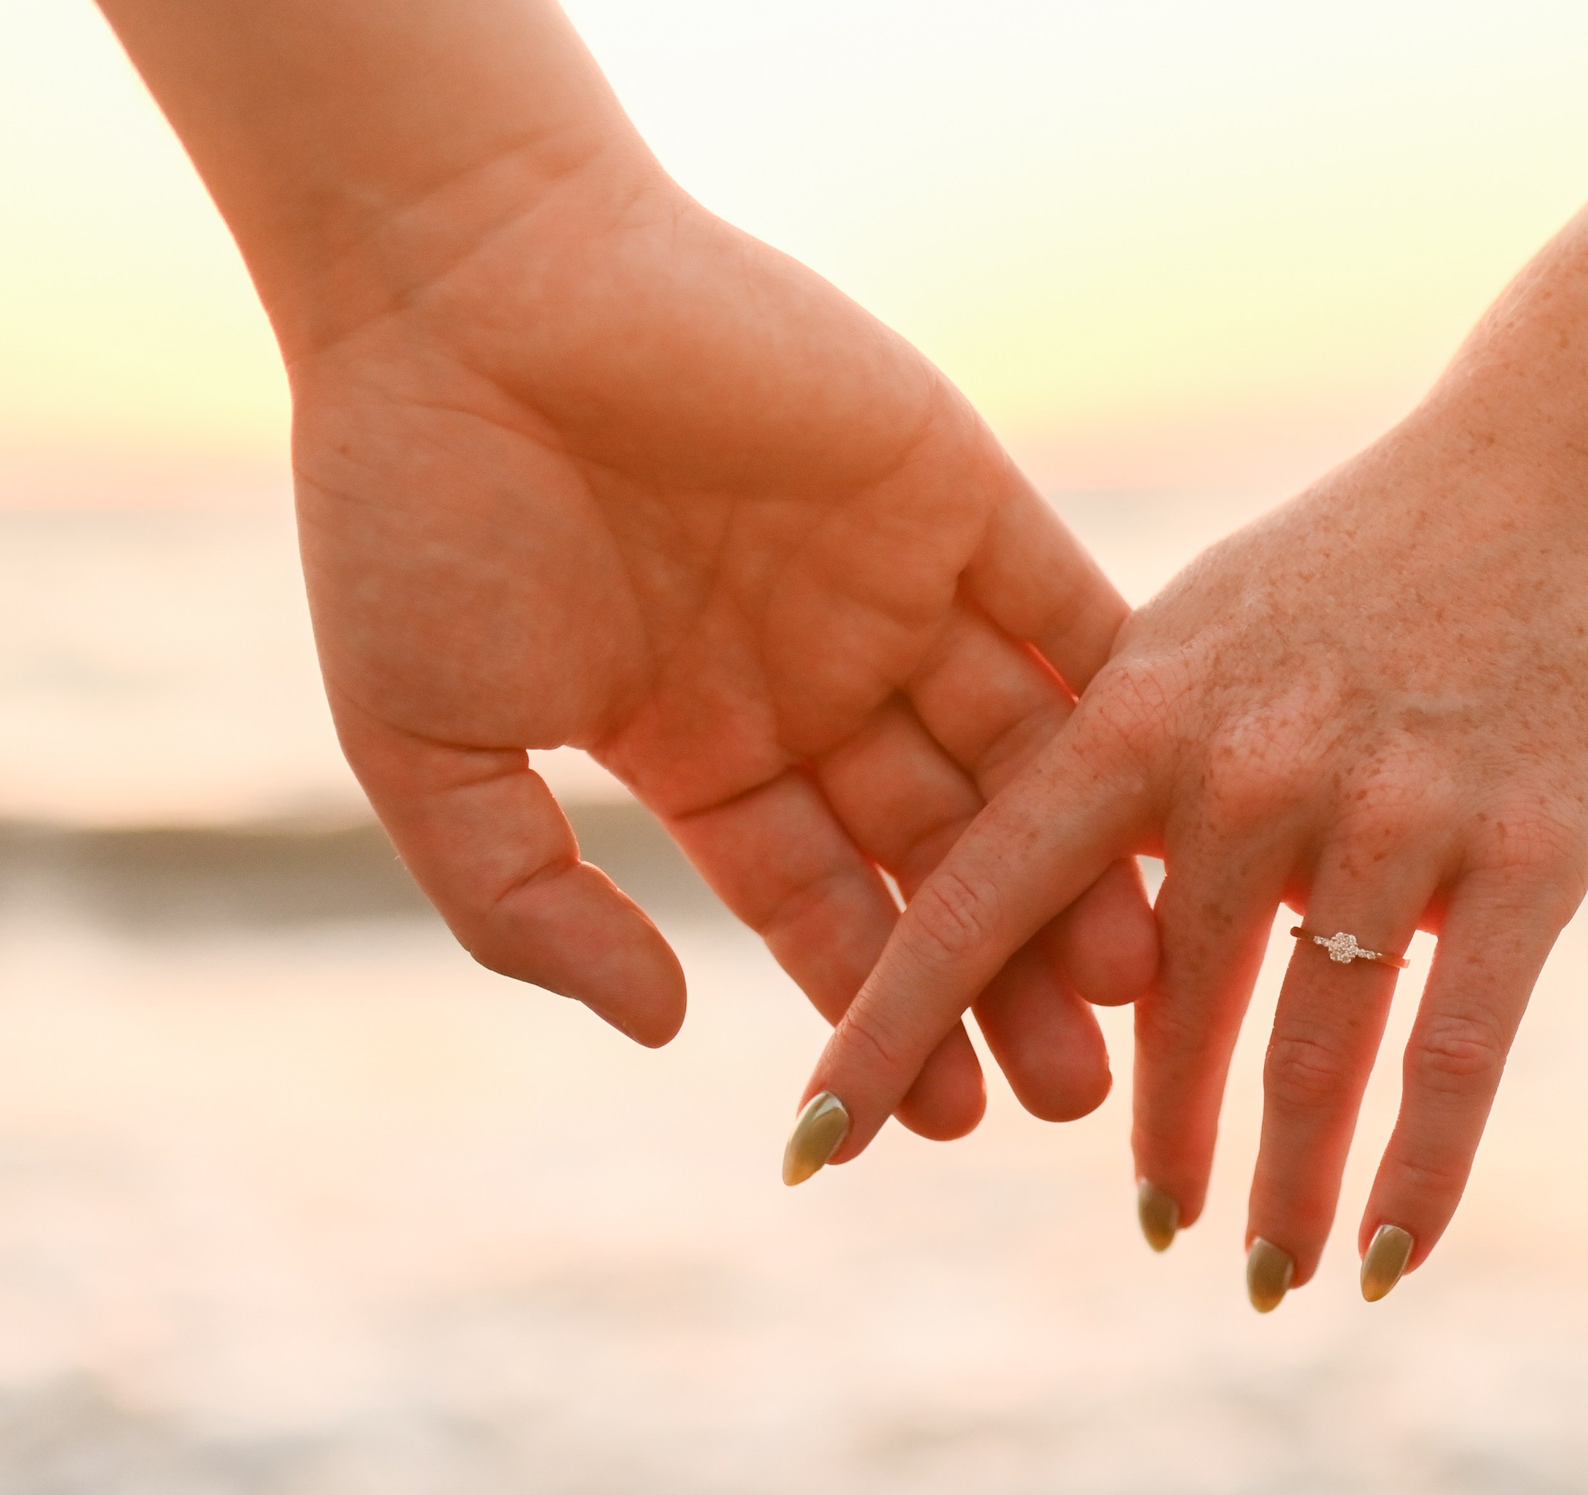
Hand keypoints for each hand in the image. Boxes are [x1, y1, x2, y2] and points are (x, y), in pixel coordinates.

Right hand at [294, 159, 1154, 1134]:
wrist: (467, 280)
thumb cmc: (414, 505)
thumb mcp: (423, 746)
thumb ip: (525, 904)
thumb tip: (660, 1030)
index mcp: (702, 751)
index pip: (822, 911)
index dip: (887, 1012)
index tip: (952, 1122)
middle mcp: (817, 685)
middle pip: (945, 859)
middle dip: (1009, 976)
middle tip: (1081, 1093)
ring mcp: (896, 591)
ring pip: (1023, 760)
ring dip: (1084, 870)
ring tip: (1142, 984)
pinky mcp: (964, 492)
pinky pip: (1069, 614)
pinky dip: (1125, 703)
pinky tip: (1174, 801)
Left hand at [800, 367, 1587, 1300]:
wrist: (1558, 470)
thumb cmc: (1352, 561)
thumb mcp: (1196, 632)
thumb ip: (1115, 772)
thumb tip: (1062, 940)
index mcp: (1139, 711)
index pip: (977, 900)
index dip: (888, 1031)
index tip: (811, 1148)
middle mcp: (1249, 771)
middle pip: (1165, 1011)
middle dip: (1150, 1141)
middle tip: (1144, 1228)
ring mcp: (1394, 817)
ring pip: (1309, 1052)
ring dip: (1278, 1189)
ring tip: (1263, 1275)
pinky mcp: (1529, 856)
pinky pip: (1458, 1053)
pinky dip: (1417, 1174)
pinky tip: (1385, 1262)